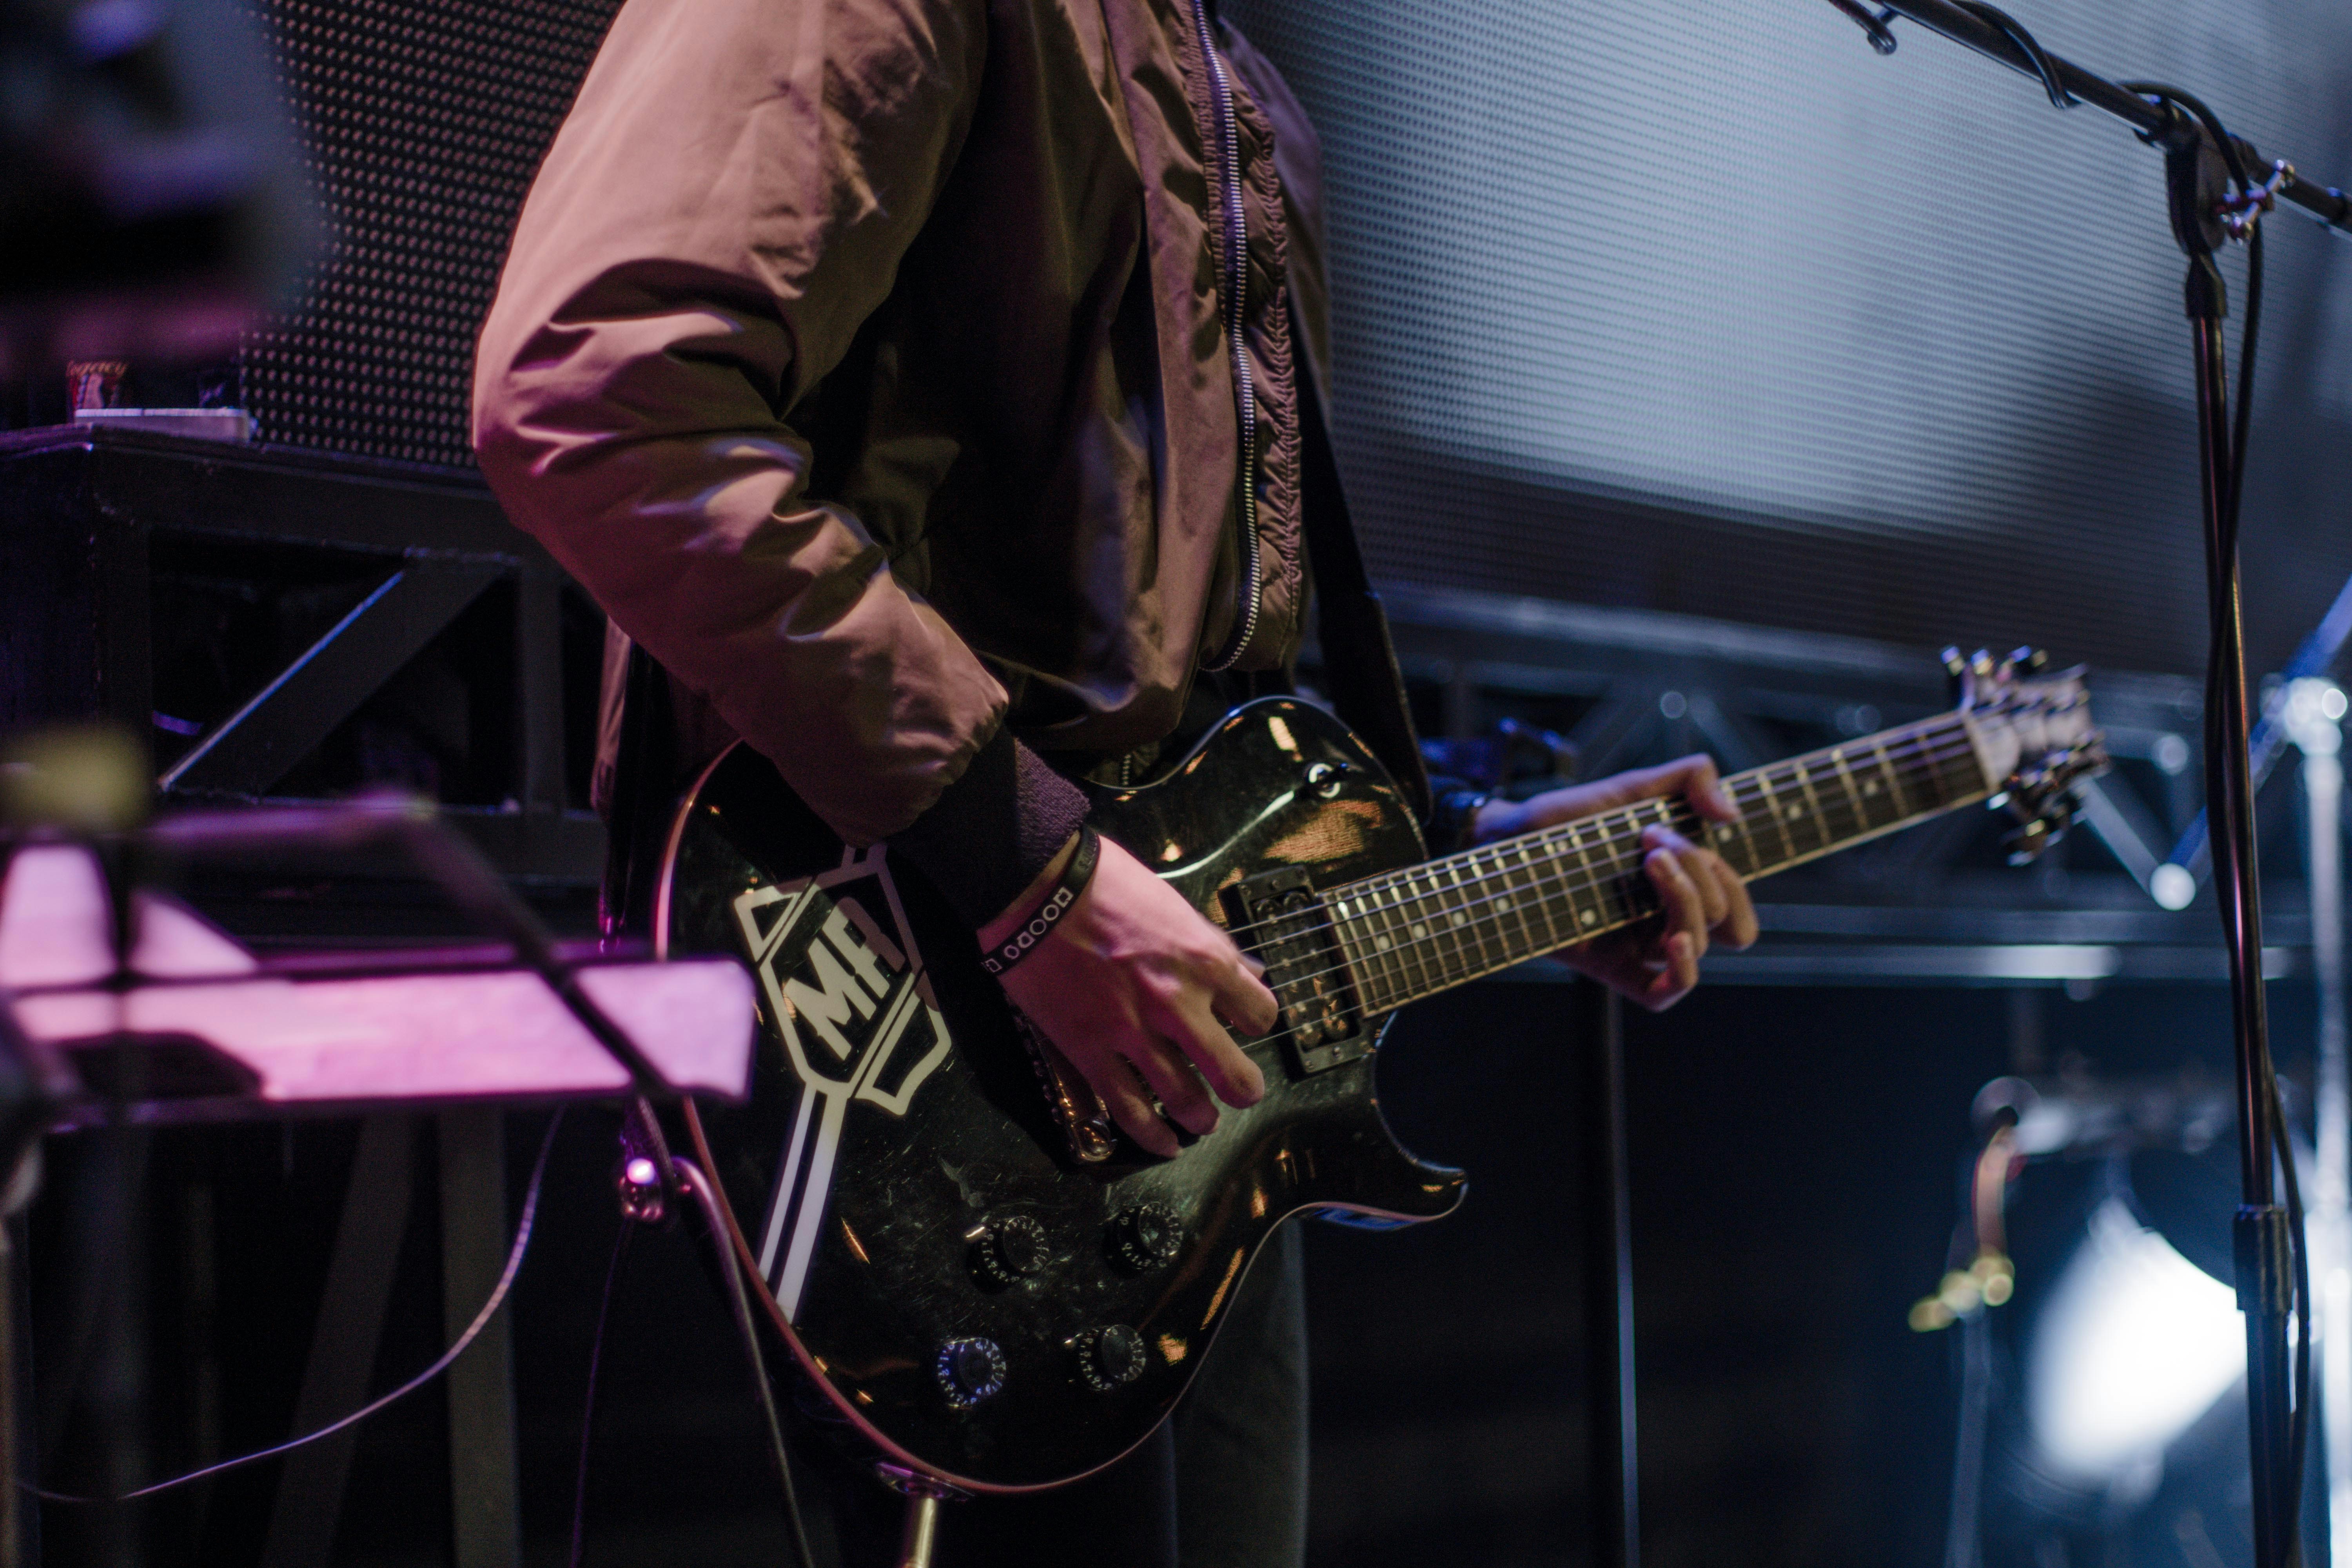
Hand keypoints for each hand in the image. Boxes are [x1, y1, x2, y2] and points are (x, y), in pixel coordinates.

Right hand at [981, 833, 1277, 1155]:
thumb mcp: (1173, 904)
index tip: (1244, 1023)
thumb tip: (1242, 970)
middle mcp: (1178, 1004)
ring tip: (1203, 1120)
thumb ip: (1208, 944)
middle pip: (1233, 1073)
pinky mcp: (1089, 1050)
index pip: (1260, 1013)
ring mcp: (1132, 1033)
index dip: (1255, 1021)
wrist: (1036, 887)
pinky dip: (1152, 1136)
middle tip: (1241, 1091)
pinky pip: (1128, 1110)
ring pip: (1185, 1101)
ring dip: (1201, 1118)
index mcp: (1205, 961)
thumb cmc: (1104, 884)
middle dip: (1243, 1089)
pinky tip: (1165, 1145)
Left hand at [1472, 755, 1757, 1010]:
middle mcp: (1664, 919)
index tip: (1664, 828)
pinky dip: (1683, 971)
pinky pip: (1663, 995)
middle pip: (1726, 922)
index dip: (1722, 870)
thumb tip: (1730, 811)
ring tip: (1648, 864)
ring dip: (1688, 902)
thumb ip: (1688, 779)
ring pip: (1699, 947)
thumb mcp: (1628, 788)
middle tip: (1651, 844)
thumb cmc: (1565, 820)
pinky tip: (1676, 942)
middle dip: (1701, 874)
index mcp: (1679, 885)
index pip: (1734, 900)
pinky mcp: (1610, 968)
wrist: (1505, 839)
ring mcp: (1638, 945)